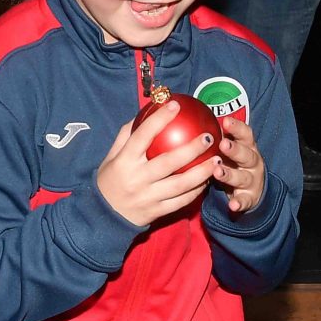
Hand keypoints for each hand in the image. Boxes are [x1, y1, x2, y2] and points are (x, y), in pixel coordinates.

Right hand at [96, 101, 218, 226]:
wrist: (103, 216)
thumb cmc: (109, 180)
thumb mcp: (111, 156)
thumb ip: (127, 135)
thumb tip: (146, 113)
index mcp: (125, 161)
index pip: (143, 136)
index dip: (159, 119)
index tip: (175, 105)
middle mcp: (137, 178)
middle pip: (169, 162)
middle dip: (191, 148)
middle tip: (208, 137)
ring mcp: (148, 197)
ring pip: (180, 184)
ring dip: (202, 172)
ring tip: (217, 160)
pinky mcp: (156, 212)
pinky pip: (181, 201)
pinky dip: (196, 191)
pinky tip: (208, 180)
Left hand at [213, 117, 265, 212]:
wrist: (253, 189)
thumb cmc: (233, 162)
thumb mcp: (230, 148)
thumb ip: (216, 137)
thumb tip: (189, 118)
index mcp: (248, 147)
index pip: (245, 134)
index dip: (237, 128)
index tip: (225, 121)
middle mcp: (253, 162)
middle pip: (246, 155)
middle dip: (235, 150)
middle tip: (222, 144)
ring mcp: (252, 180)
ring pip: (243, 177)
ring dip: (231, 174)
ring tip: (218, 172)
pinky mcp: (249, 198)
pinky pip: (244, 201)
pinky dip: (239, 203)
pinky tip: (232, 206)